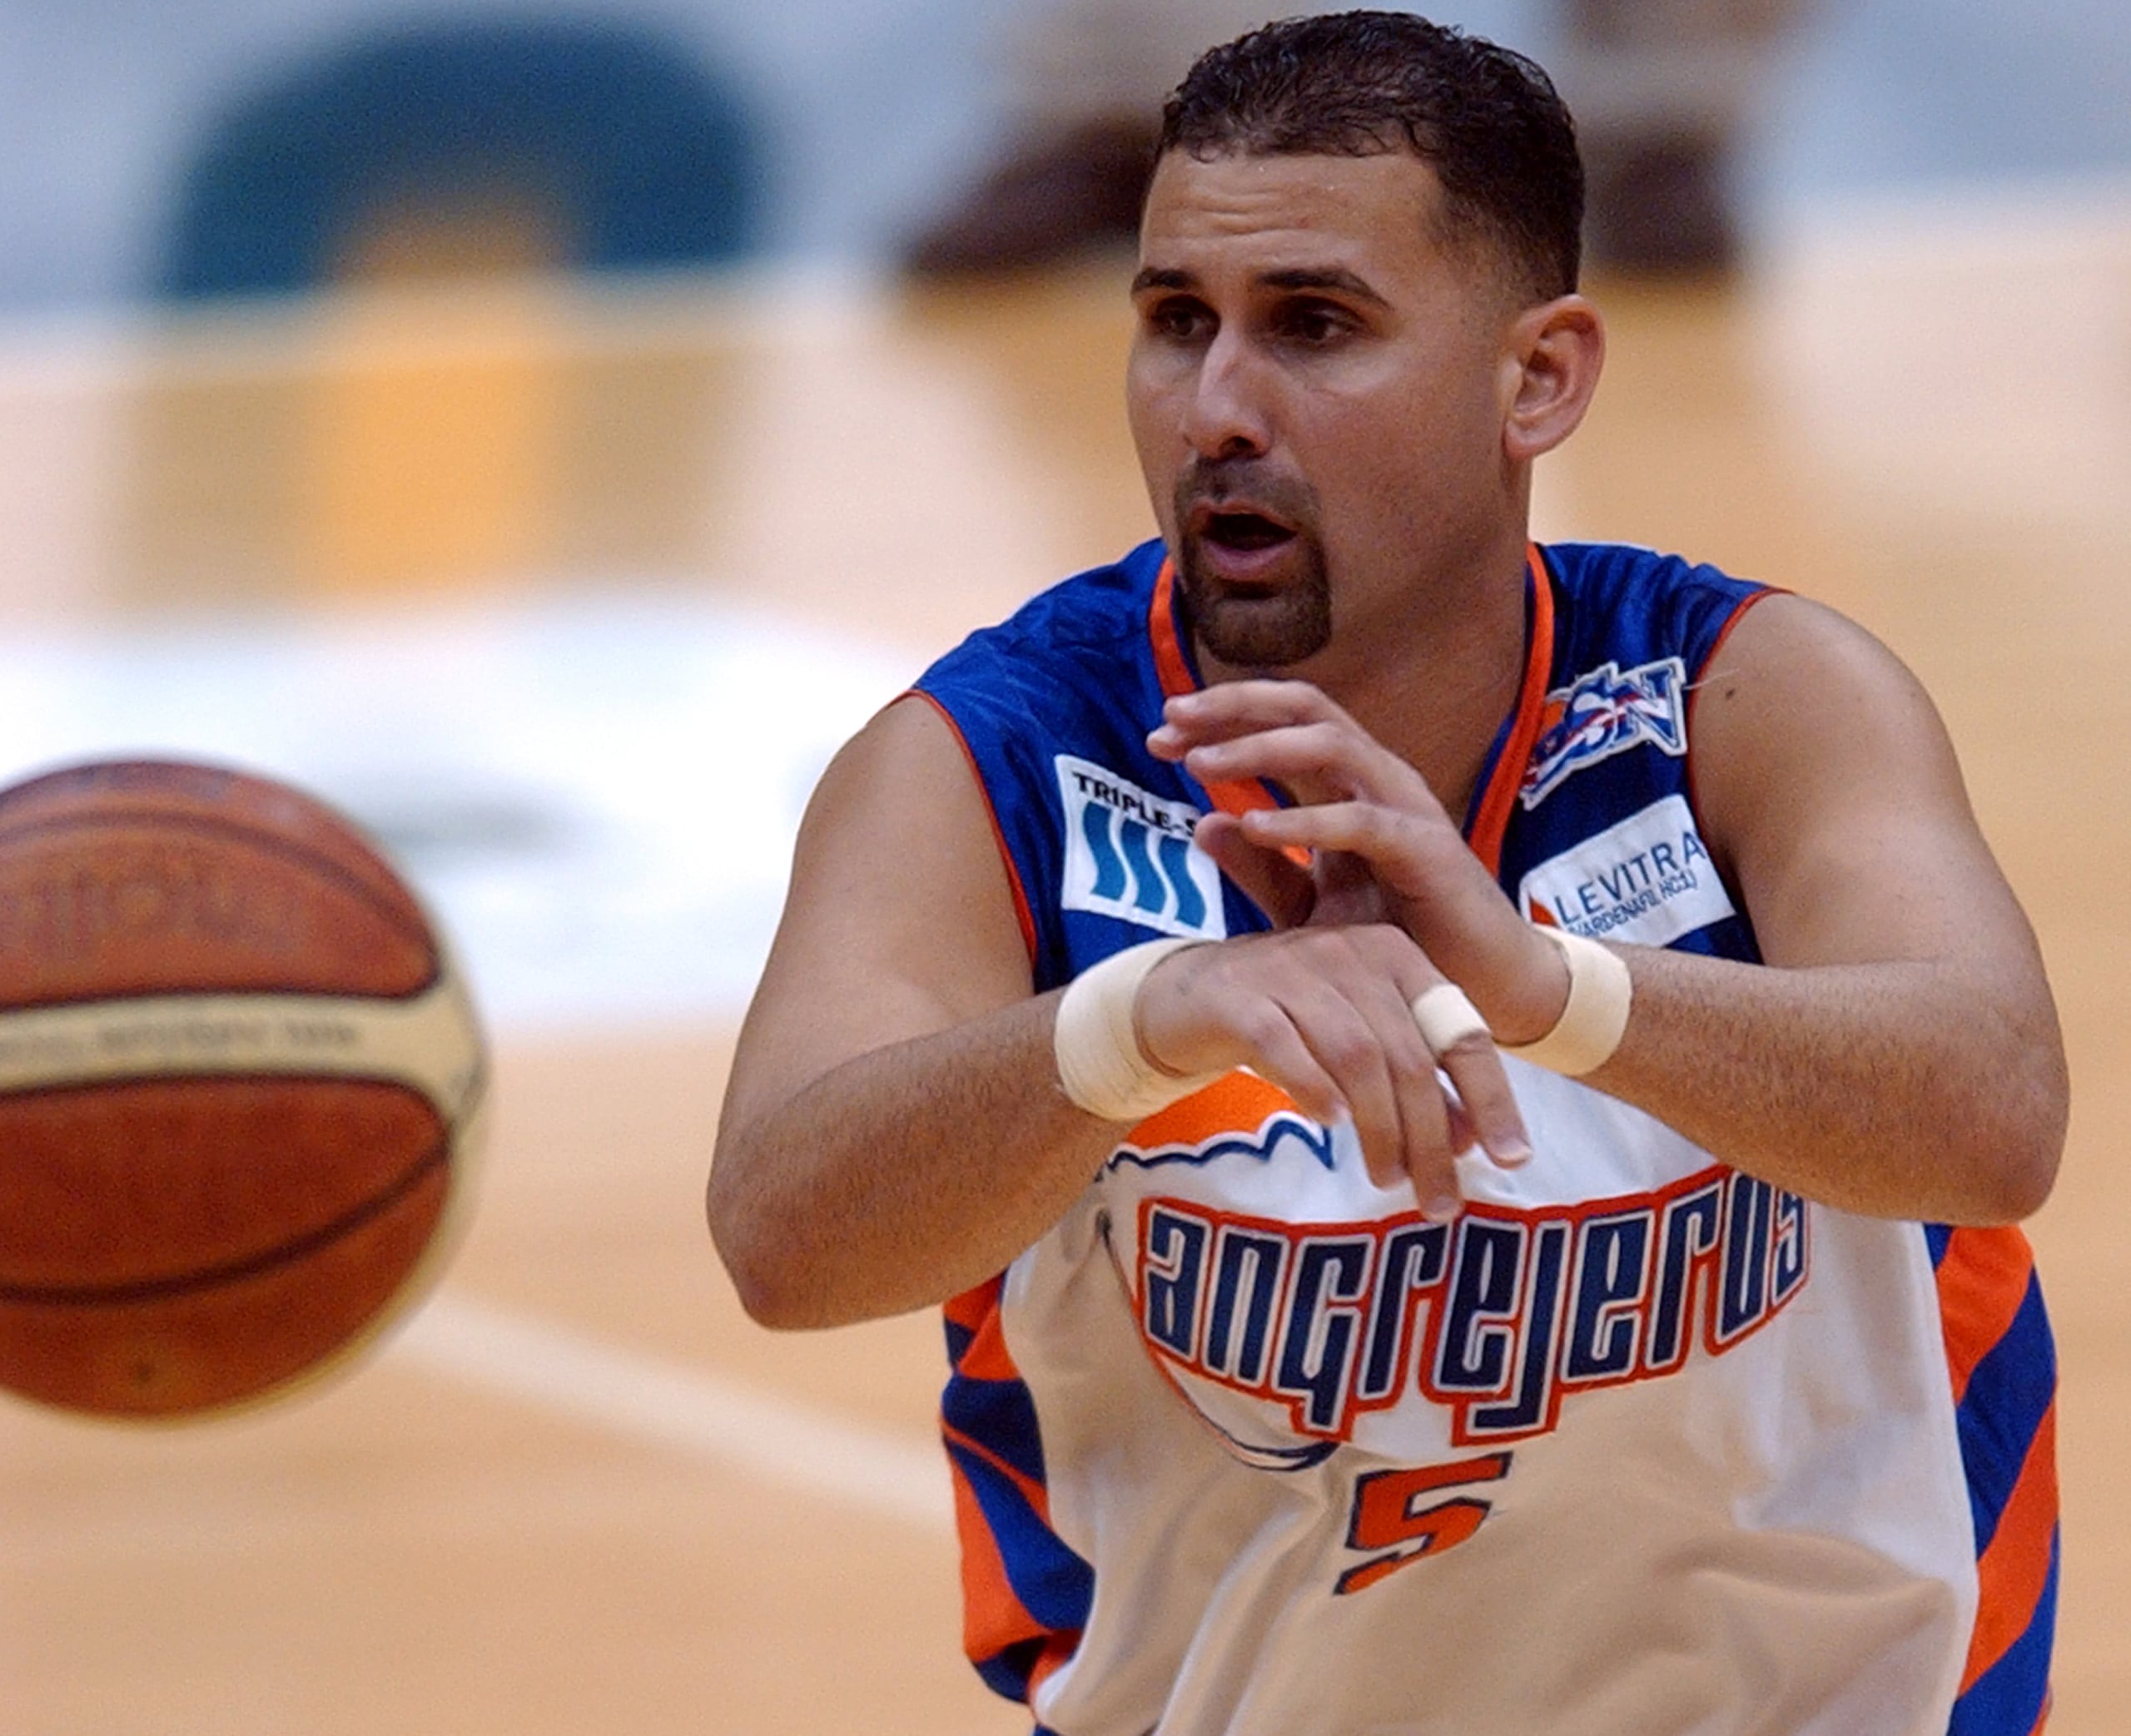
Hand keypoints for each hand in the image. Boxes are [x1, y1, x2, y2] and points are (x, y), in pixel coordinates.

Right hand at [1135, 926, 1530, 1218]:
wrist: (1180, 999)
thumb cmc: (1285, 1022)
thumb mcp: (1357, 1043)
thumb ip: (1411, 1080)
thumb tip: (1466, 1142)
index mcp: (1393, 955)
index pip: (1459, 1030)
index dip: (1490, 1097)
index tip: (1512, 1157)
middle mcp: (1348, 951)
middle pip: (1408, 1054)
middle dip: (1429, 1135)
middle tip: (1437, 1199)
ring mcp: (1291, 970)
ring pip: (1356, 1054)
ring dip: (1379, 1126)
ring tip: (1386, 1177)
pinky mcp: (1238, 996)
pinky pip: (1283, 1044)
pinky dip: (1311, 1086)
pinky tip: (1328, 1124)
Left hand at [1148, 680, 1566, 1043]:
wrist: (1480, 991)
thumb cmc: (1398, 945)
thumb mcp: (1311, 909)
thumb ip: (1260, 870)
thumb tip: (1202, 824)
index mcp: (1349, 784)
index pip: (1283, 721)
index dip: (1221, 717)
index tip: (1159, 735)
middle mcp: (1378, 779)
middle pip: (1303, 709)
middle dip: (1231, 710)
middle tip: (1168, 722)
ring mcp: (1405, 808)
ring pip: (1329, 746)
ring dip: (1258, 749)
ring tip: (1199, 764)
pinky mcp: (1426, 850)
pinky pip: (1360, 821)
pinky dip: (1304, 821)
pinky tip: (1253, 825)